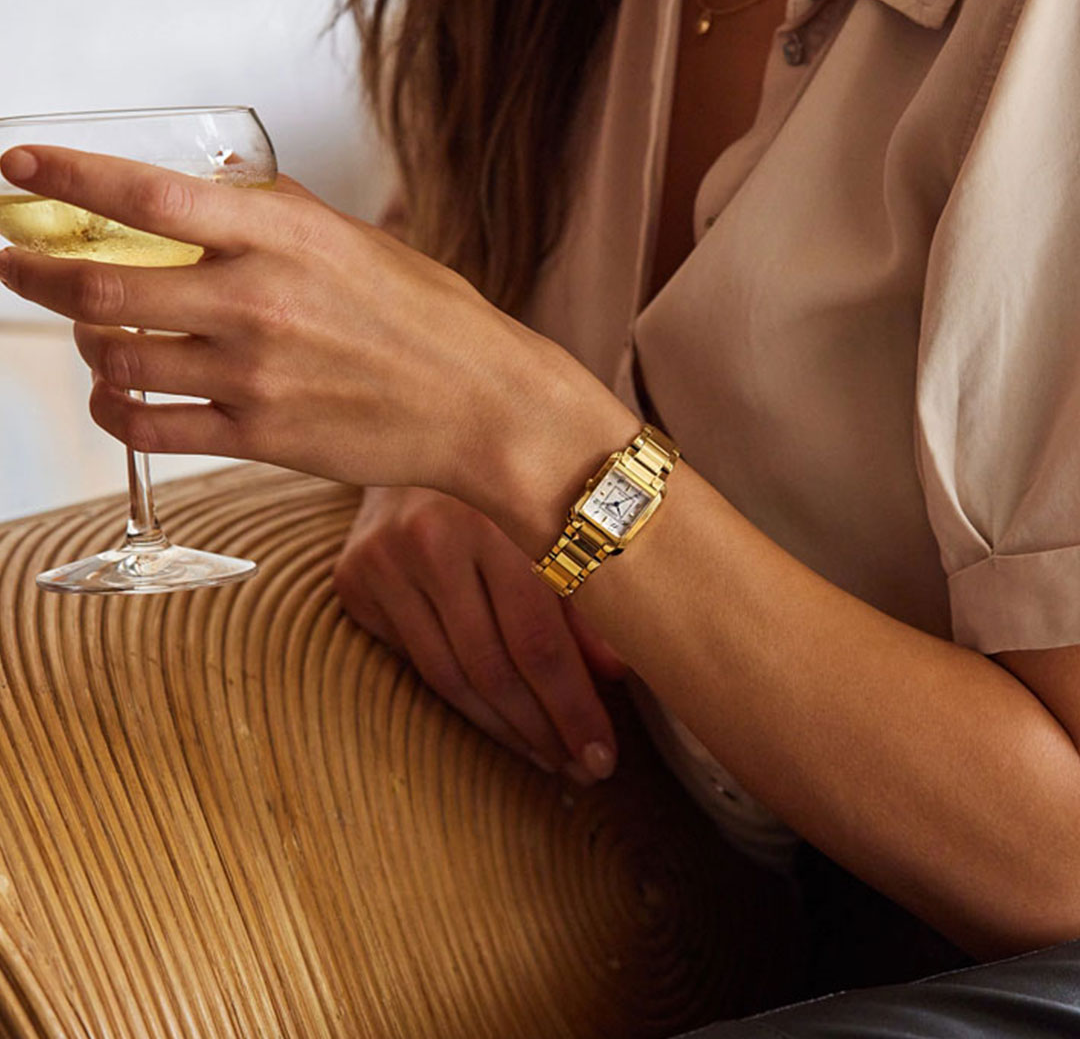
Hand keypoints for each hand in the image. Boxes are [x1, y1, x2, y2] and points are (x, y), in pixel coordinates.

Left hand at [0, 145, 614, 511]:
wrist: (485, 408)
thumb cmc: (437, 326)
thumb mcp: (366, 244)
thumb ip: (286, 215)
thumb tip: (228, 185)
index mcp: (286, 240)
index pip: (148, 196)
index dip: (68, 177)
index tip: (20, 168)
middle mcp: (258, 303)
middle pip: (104, 284)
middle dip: (39, 271)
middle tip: (19, 263)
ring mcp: (254, 375)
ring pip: (117, 358)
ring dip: (84, 343)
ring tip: (90, 336)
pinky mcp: (260, 437)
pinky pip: (150, 426)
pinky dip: (113, 411)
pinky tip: (114, 399)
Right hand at [334, 485, 625, 783]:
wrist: (421, 424)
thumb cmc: (509, 479)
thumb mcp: (559, 520)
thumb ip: (589, 596)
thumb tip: (616, 676)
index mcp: (496, 515)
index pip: (539, 639)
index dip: (573, 708)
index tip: (601, 757)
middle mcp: (431, 536)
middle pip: (494, 666)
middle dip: (543, 728)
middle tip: (580, 769)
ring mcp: (383, 559)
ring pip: (449, 676)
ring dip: (503, 727)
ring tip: (545, 756)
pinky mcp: (353, 577)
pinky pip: (413, 660)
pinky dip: (457, 697)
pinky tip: (496, 717)